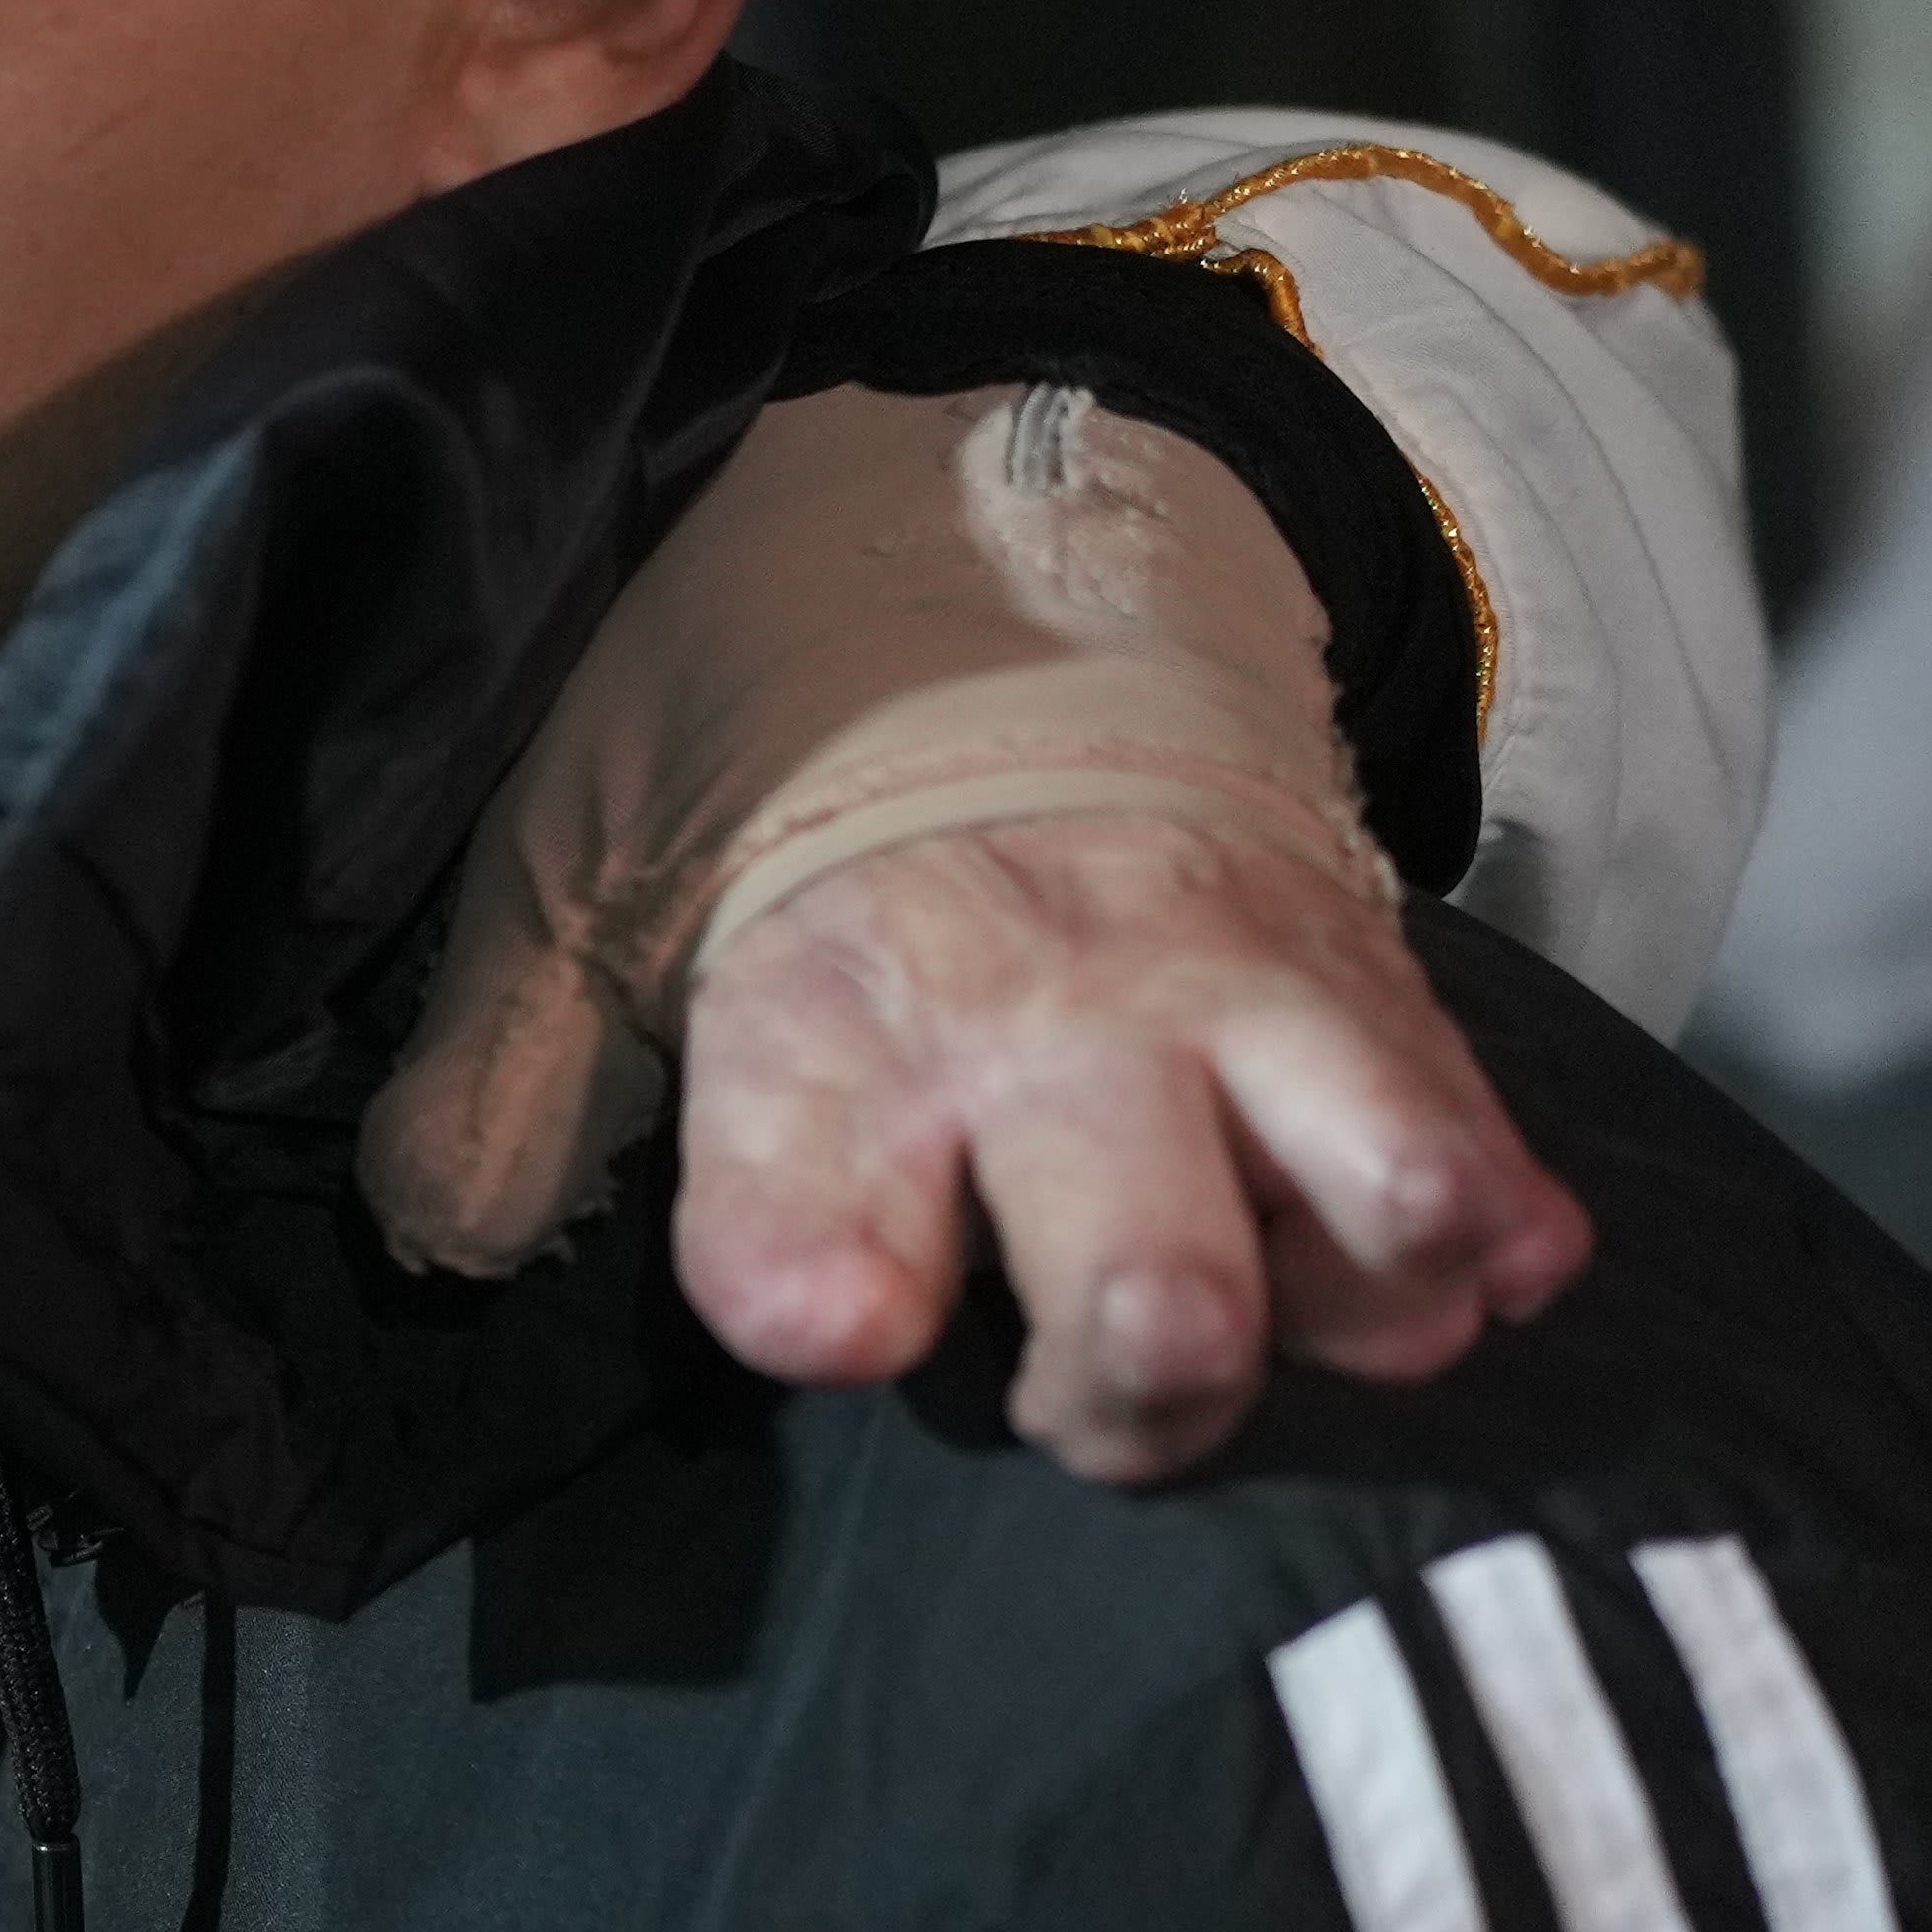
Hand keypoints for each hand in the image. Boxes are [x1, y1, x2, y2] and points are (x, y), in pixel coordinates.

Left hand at [374, 382, 1587, 1480]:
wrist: (978, 549)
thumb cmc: (745, 760)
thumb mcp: (572, 888)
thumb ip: (499, 1085)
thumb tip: (440, 1234)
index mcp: (821, 1015)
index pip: (807, 1210)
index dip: (822, 1281)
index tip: (835, 1315)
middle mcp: (1044, 1026)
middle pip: (1149, 1290)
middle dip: (1138, 1382)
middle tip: (1084, 1365)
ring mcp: (1227, 1003)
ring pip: (1360, 1205)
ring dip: (1342, 1300)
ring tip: (1304, 1303)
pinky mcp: (1357, 980)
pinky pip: (1467, 1127)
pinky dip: (1491, 1221)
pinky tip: (1483, 1266)